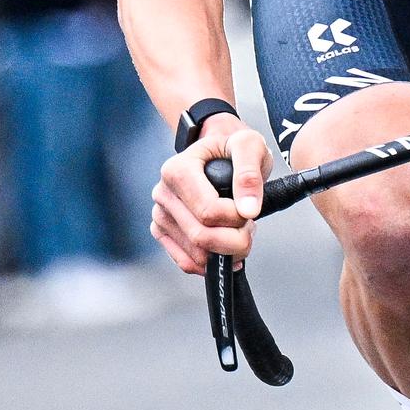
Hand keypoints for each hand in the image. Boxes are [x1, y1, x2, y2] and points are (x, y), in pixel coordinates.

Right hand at [150, 114, 271, 275]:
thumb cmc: (231, 148)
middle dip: (235, 240)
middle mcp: (163, 192)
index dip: (237, 218)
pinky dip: (210, 263)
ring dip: (225, 252)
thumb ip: (250, 174)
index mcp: (177, 169)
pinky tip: (225, 250)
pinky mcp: (162, 232)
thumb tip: (247, 210)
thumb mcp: (250, 146)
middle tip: (249, 227)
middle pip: (201, 236)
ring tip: (237, 232)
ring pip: (195, 254)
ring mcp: (160, 214)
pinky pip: (185, 261)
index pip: (208, 211)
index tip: (250, 210)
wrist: (218, 153)